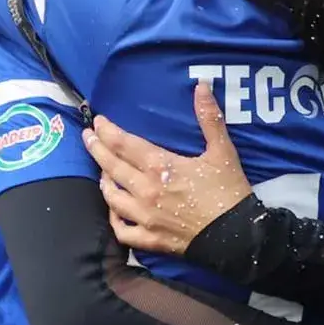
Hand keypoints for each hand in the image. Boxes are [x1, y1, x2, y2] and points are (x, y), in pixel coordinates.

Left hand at [87, 82, 252, 255]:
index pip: (123, 144)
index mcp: (160, 166)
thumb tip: (201, 85)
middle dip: (96, 149)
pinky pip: (121, 230)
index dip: (107, 130)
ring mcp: (144, 217)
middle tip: (87, 137)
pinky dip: (113, 220)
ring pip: (111, 197)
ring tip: (101, 172)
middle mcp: (145, 190)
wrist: (236, 236)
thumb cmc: (229, 192)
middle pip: (110, 166)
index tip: (98, 121)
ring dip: (103, 182)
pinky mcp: (149, 239)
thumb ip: (209, 117)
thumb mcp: (223, 151)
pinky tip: (114, 211)